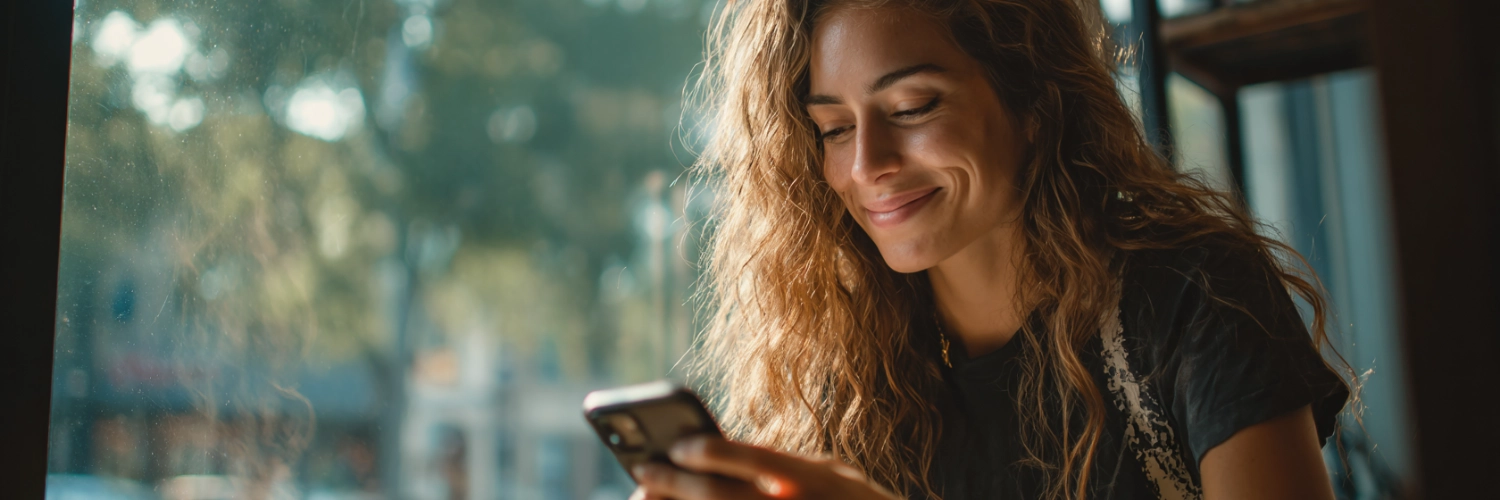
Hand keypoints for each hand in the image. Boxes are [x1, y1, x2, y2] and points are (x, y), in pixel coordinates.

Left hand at [629, 436, 899, 499]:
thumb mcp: (831, 475)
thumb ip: (783, 465)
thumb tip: (723, 451)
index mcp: (813, 478)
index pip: (750, 457)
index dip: (709, 450)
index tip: (676, 445)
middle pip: (720, 495)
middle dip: (675, 484)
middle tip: (644, 470)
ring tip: (648, 497)